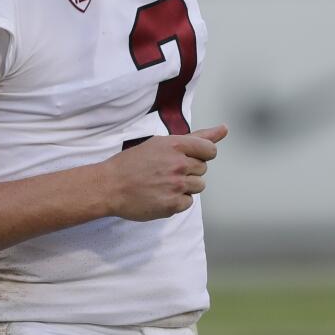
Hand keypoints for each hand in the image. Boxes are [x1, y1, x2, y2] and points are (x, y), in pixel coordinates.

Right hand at [100, 125, 227, 221]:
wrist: (110, 186)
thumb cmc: (134, 162)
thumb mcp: (162, 142)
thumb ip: (197, 137)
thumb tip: (225, 129)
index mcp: (176, 145)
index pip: (210, 150)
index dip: (201, 154)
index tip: (187, 157)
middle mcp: (179, 164)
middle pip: (203, 169)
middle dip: (189, 170)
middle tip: (166, 171)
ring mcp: (176, 186)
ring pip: (198, 186)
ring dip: (185, 186)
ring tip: (163, 183)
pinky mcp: (172, 205)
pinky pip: (188, 203)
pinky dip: (177, 201)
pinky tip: (161, 195)